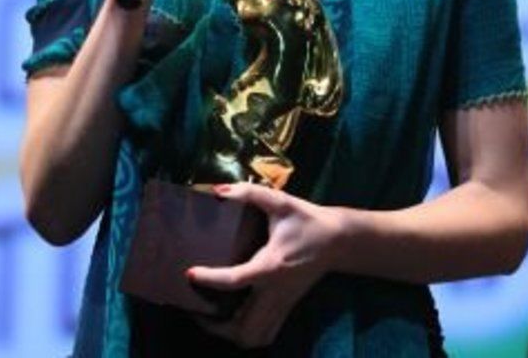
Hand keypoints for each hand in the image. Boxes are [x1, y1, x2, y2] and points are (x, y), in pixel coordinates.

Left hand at [187, 183, 342, 348]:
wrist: (338, 240)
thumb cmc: (307, 220)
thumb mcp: (281, 201)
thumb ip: (250, 193)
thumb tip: (219, 190)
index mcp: (271, 265)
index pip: (235, 280)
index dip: (209, 279)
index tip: (190, 273)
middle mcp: (275, 291)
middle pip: (243, 328)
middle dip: (215, 325)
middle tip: (196, 307)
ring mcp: (282, 303)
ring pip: (254, 337)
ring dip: (230, 334)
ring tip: (211, 318)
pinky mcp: (287, 306)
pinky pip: (265, 333)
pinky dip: (246, 333)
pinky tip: (234, 318)